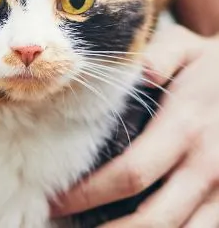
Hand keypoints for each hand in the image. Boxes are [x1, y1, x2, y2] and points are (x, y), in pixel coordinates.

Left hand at [51, 22, 218, 226]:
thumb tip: (139, 70)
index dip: (89, 194)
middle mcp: (207, 166)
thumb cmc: (210, 66)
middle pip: (153, 219)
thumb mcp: (185, 48)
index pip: (131, 175)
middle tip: (64, 226)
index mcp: (185, 128)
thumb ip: (159, 56)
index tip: (55, 199)